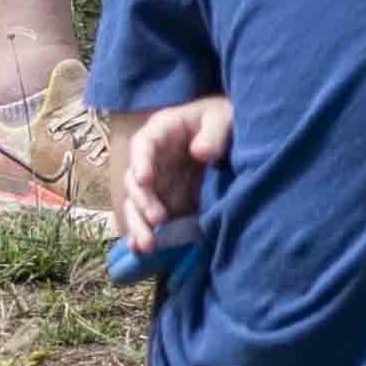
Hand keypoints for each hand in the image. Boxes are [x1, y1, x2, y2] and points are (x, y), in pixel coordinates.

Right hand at [116, 93, 231, 247]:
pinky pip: (148, 218)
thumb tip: (201, 153)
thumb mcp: (222, 116)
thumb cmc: (221, 117)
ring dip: (140, 225)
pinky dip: (144, 232)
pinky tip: (142, 250)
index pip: (143, 145)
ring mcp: (155, 182)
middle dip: (142, 202)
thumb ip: (213, 132)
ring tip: (147, 245)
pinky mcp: (163, 200)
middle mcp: (150, 159)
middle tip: (157, 219)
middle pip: (136, 181)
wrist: (229, 133)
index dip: (141, 162)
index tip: (144, 180)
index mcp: (160, 131)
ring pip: (137, 205)